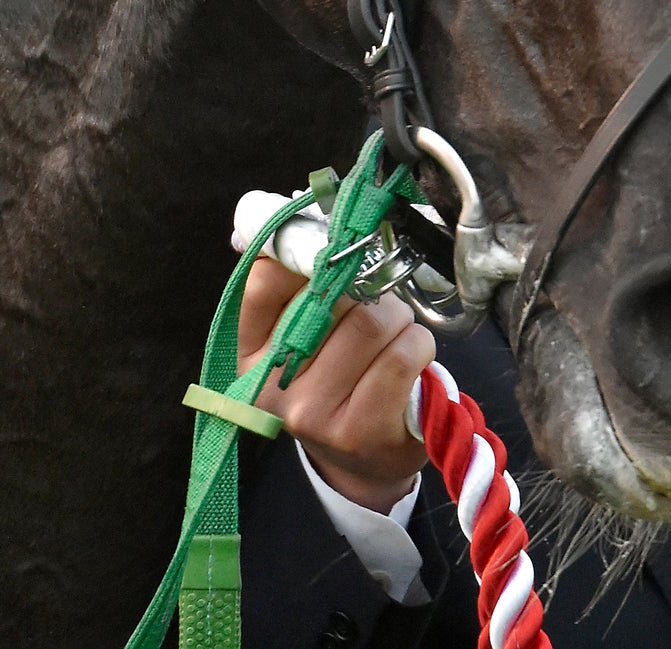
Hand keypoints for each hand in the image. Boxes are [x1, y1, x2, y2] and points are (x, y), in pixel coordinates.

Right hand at [237, 256, 435, 513]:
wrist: (365, 461)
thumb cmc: (342, 375)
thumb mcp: (310, 333)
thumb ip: (300, 279)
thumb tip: (291, 210)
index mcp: (251, 351)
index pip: (266, 278)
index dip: (306, 249)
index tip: (335, 246)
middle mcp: (271, 385)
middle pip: (333, 294)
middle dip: (368, 288)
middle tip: (374, 306)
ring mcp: (313, 413)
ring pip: (373, 321)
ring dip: (399, 318)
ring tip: (393, 338)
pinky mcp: (360, 431)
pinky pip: (403, 355)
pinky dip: (418, 346)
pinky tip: (410, 364)